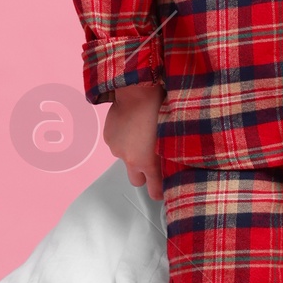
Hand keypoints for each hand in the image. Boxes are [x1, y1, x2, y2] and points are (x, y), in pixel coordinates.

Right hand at [104, 81, 163, 199]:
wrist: (137, 91)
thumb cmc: (158, 109)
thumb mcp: (171, 136)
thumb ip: (169, 156)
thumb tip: (173, 165)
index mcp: (148, 162)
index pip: (154, 190)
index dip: (159, 192)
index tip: (161, 191)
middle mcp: (130, 160)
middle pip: (136, 181)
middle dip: (143, 175)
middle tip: (150, 162)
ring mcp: (117, 149)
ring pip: (126, 159)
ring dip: (132, 153)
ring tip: (141, 135)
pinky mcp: (109, 137)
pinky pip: (117, 145)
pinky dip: (123, 140)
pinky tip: (131, 126)